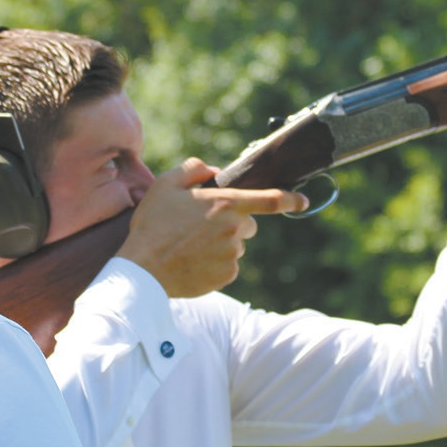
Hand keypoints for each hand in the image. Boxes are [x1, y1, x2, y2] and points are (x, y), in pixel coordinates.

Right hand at [118, 158, 307, 297]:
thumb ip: (194, 169)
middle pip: (247, 224)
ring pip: (235, 245)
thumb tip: (214, 172)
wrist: (143, 270)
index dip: (290, 199)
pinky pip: (228, 265)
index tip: (302, 200)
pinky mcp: (226, 276)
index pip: (269, 199)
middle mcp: (235, 230)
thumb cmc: (153, 224)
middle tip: (201, 226)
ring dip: (221, 244)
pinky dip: (215, 263)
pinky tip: (192, 261)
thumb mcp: (166, 185)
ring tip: (189, 246)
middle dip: (232, 222)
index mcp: (225, 204)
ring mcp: (232, 255)